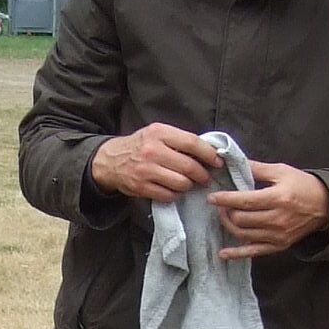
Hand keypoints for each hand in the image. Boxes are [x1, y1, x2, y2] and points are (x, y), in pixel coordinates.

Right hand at [88, 124, 219, 199]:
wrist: (110, 160)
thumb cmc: (140, 146)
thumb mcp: (157, 134)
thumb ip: (179, 140)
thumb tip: (209, 152)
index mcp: (159, 133)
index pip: (192, 143)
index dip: (209, 154)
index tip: (218, 162)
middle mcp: (152, 150)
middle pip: (189, 166)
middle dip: (202, 175)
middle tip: (206, 178)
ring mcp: (146, 170)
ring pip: (181, 183)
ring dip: (188, 186)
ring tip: (187, 183)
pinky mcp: (141, 187)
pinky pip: (168, 195)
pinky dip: (175, 194)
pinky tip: (173, 190)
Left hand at [212, 161, 328, 258]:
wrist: (325, 206)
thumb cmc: (303, 186)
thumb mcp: (282, 171)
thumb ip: (257, 168)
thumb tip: (235, 163)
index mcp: (277, 198)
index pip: (244, 201)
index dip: (225, 200)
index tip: (212, 197)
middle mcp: (277, 219)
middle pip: (241, 219)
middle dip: (226, 212)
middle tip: (220, 205)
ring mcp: (277, 235)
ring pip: (243, 235)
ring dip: (229, 226)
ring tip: (225, 216)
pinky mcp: (278, 246)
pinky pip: (253, 252)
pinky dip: (237, 254)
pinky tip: (223, 253)